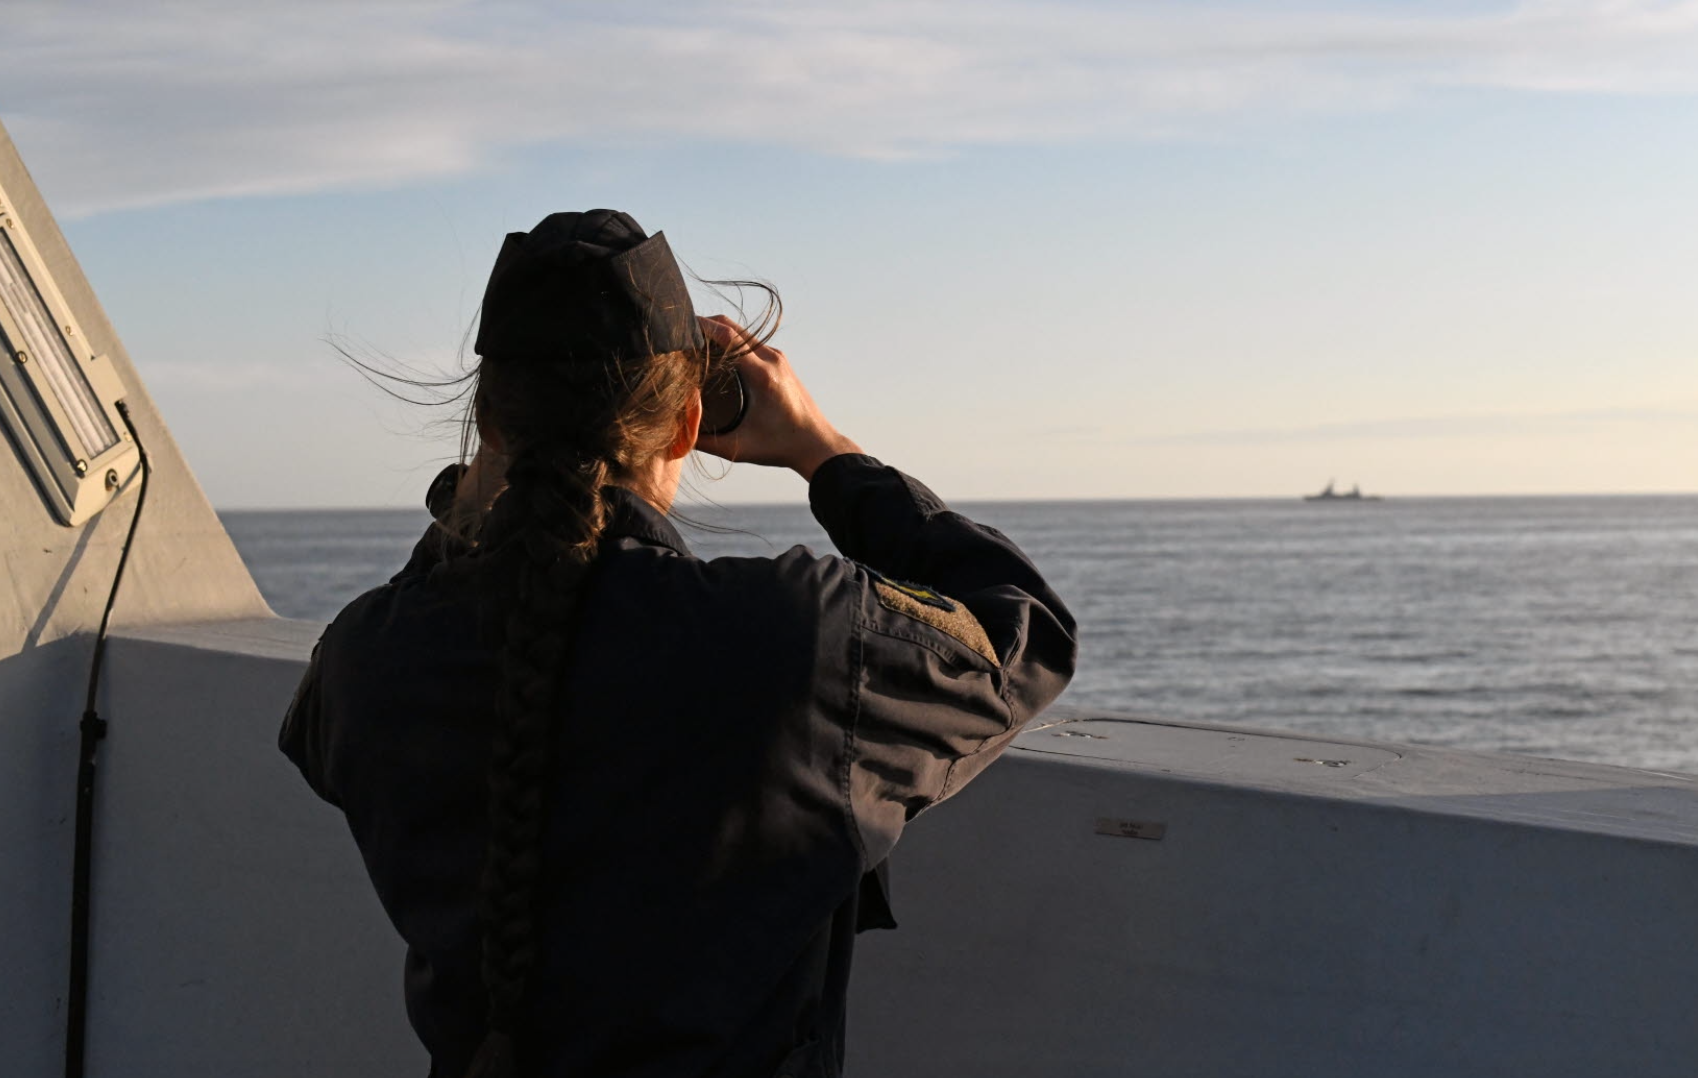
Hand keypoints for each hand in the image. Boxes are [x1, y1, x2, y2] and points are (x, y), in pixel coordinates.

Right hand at [694, 315, 861, 480]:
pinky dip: (731, 341)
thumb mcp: (738, 448)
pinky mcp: (781, 361)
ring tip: (694, 344)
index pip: (727, 337)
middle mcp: (772, 360)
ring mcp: (778, 358)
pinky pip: (751, 341)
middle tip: (680, 336)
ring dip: (718, 332)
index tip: (679, 329)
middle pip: (732, 327)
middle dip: (705, 325)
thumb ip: (704, 441)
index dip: (701, 328)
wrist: (817, 445)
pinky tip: (717, 353)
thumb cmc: (780, 448)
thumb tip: (674, 433)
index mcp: (762, 376)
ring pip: (742, 332)